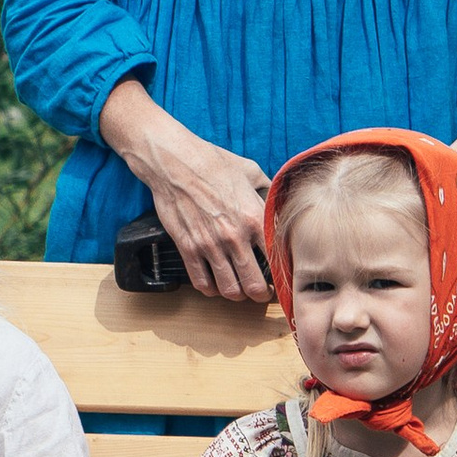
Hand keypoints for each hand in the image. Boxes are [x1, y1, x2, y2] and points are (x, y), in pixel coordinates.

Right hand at [101, 84, 273, 299]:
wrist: (175, 162)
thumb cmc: (212, 162)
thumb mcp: (251, 171)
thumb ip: (267, 191)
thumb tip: (277, 201)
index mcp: (254, 218)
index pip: (276, 260)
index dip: (281, 275)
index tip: (281, 278)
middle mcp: (234, 236)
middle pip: (254, 284)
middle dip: (261, 294)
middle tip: (262, 292)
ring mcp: (209, 244)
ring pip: (229, 289)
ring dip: (236, 294)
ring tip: (239, 289)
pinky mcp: (188, 247)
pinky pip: (201, 282)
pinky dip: (210, 289)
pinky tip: (215, 284)